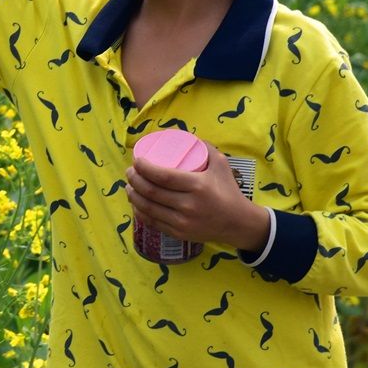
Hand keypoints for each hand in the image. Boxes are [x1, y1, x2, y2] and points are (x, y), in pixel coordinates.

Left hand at [125, 145, 269, 252]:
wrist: (238, 223)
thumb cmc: (228, 190)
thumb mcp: (221, 164)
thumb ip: (205, 147)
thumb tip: (185, 134)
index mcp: (197, 186)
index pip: (162, 176)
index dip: (144, 167)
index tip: (137, 160)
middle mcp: (188, 205)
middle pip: (151, 191)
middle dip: (134, 179)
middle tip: (130, 171)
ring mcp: (182, 222)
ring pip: (148, 208)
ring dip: (133, 195)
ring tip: (129, 185)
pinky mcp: (178, 233)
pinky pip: (152, 222)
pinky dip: (140, 211)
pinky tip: (136, 203)